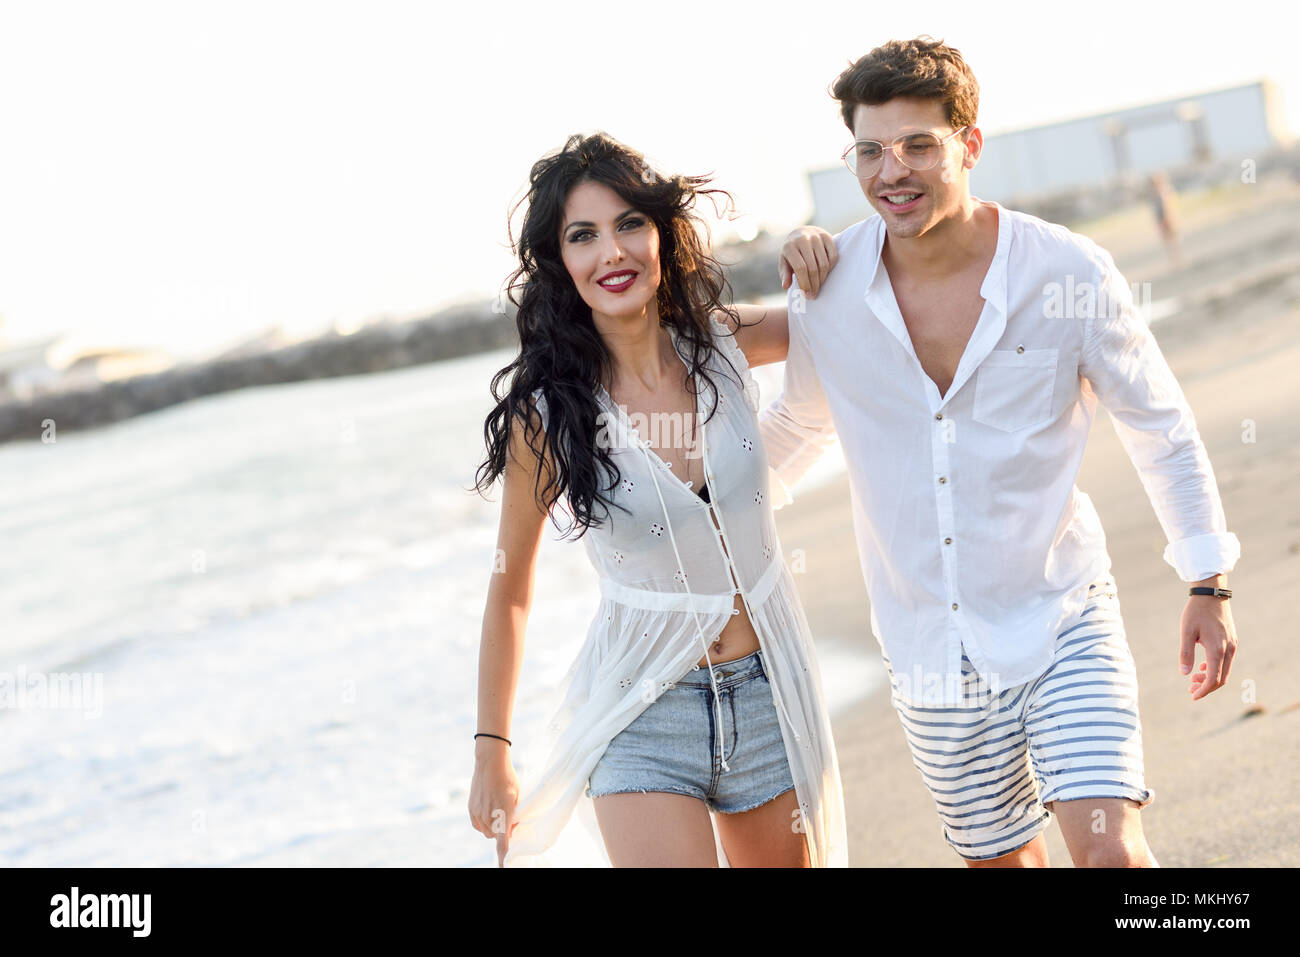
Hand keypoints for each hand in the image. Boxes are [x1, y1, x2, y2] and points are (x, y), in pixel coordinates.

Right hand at [468, 743, 519, 865]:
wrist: (490, 762)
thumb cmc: (508, 777)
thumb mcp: (517, 796)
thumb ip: (514, 814)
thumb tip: (511, 828)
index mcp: (504, 813)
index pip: (503, 842)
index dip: (503, 857)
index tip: (503, 866)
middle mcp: (488, 816)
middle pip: (496, 837)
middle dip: (503, 831)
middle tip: (510, 818)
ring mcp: (477, 813)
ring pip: (486, 831)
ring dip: (493, 826)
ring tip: (499, 810)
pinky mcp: (471, 809)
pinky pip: (478, 825)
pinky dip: (484, 822)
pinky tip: (489, 811)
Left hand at [778, 226, 837, 298]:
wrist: (801, 233)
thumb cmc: (791, 253)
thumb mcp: (784, 262)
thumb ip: (785, 274)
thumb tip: (785, 286)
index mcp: (789, 246)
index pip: (800, 268)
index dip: (804, 283)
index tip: (806, 295)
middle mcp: (803, 239)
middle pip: (813, 267)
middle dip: (814, 284)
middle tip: (813, 295)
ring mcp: (816, 237)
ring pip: (824, 263)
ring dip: (822, 279)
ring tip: (818, 287)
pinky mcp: (827, 237)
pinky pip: (833, 256)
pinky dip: (830, 268)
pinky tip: (825, 274)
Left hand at [1179, 594, 1236, 700]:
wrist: (1212, 594)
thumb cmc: (1196, 612)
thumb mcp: (1186, 631)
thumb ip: (1186, 653)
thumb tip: (1184, 674)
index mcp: (1217, 649)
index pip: (1214, 679)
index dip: (1203, 690)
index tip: (1192, 695)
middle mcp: (1229, 650)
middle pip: (1221, 678)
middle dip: (1206, 687)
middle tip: (1190, 689)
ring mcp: (1233, 645)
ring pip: (1225, 670)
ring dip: (1210, 678)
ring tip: (1193, 678)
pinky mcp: (1233, 641)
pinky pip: (1226, 661)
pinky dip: (1215, 668)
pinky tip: (1202, 667)